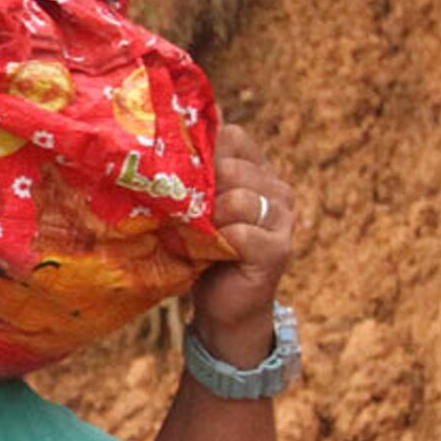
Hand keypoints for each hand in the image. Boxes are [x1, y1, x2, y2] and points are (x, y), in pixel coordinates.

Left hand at [197, 121, 298, 359]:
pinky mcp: (279, 248)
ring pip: (238, 198)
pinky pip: (240, 232)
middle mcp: (277, 188)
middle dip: (199, 190)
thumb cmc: (202, 253)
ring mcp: (282, 218)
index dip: (201, 153)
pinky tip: (208, 254)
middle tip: (181, 215)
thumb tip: (158, 130)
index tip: (178, 177)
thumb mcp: (193, 207)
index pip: (232, 137)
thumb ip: (190, 174)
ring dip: (206, 218)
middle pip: (231, 167)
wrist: (223, 309)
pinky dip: (215, 243)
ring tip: (194, 236)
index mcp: (258, 170)